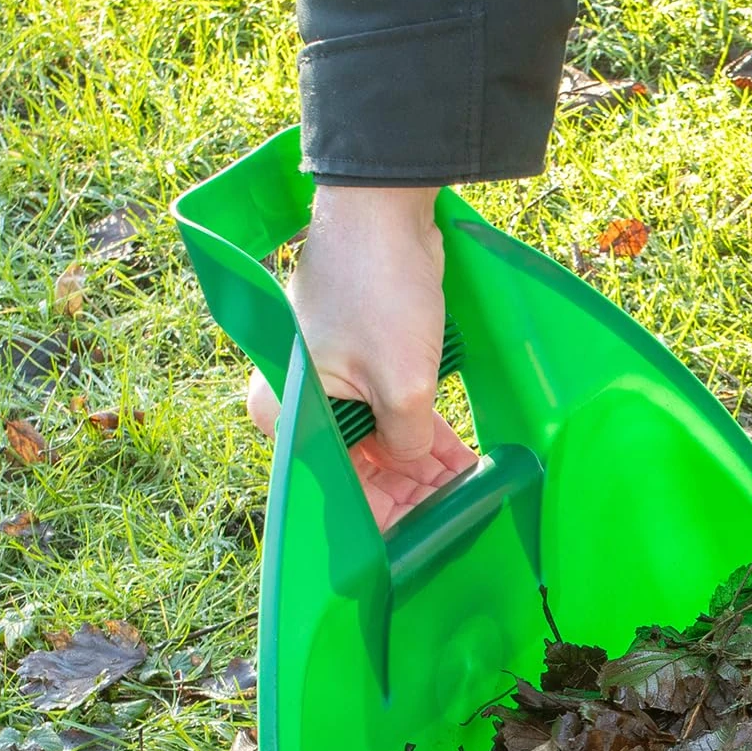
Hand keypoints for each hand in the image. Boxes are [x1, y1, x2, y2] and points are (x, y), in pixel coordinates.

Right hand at [245, 184, 476, 531]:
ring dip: (420, 466)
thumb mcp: (403, 386)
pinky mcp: (364, 360)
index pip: (332, 484)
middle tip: (452, 516)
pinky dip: (421, 432)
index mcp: (288, 411)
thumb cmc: (379, 293)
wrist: (385, 209)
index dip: (376, 516)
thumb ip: (408, 442)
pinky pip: (391, 410)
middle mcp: (302, 400)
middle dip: (406, 492)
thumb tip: (413, 465)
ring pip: (378, 440)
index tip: (414, 541)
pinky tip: (458, 460)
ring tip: (463, 491)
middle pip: (355, 466)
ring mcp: (333, 380)